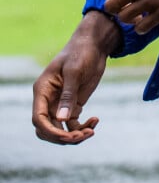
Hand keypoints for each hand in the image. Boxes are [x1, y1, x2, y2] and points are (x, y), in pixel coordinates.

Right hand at [32, 11, 118, 144]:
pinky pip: (73, 124)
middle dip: (63, 137)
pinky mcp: (73, 105)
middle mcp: (49, 100)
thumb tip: (61, 119)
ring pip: (61, 129)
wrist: (94, 45)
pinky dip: (83, 127)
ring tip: (91, 131)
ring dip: (75, 135)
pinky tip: (95, 120)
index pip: (39, 119)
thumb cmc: (80, 53)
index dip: (50, 131)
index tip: (67, 136)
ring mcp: (61, 104)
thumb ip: (68, 95)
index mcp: (43, 90)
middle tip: (82, 136)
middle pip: (48, 129)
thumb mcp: (74, 71)